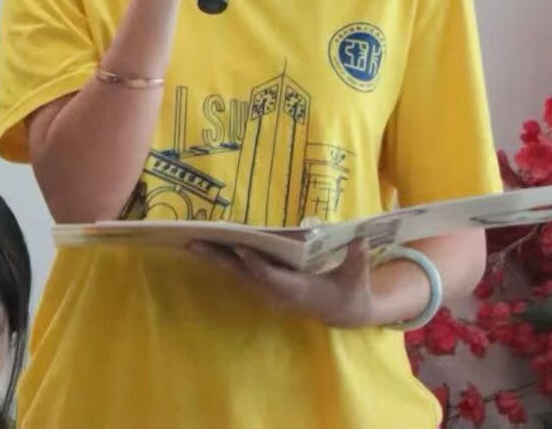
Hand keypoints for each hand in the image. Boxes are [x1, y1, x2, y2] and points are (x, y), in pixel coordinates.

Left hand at [189, 237, 376, 328]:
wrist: (345, 313)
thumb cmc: (351, 290)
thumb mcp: (357, 277)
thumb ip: (357, 259)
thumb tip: (360, 239)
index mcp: (298, 290)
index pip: (271, 277)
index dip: (255, 263)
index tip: (239, 246)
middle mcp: (278, 293)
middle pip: (243, 276)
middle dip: (219, 259)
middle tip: (194, 243)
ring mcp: (270, 293)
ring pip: (237, 275)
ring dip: (215, 259)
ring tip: (192, 242)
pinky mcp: (267, 288)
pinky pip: (241, 274)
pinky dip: (224, 260)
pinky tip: (209, 248)